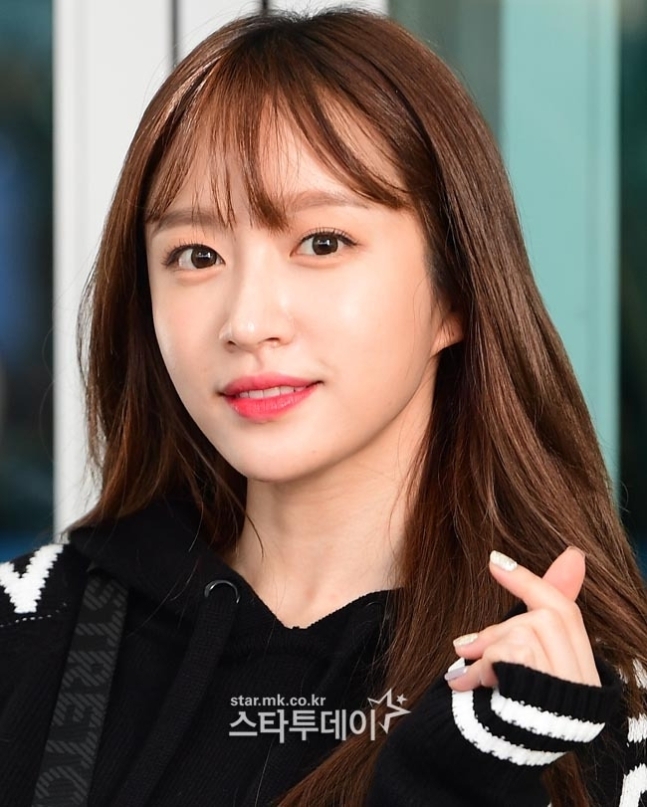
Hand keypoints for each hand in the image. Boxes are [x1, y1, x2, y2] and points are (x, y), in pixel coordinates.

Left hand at [445, 547, 600, 690]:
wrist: (486, 761)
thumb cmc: (508, 704)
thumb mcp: (524, 656)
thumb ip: (542, 609)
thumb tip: (574, 554)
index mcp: (581, 673)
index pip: (565, 612)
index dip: (532, 581)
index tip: (495, 560)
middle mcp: (580, 685)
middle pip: (545, 617)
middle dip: (501, 626)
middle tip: (465, 644)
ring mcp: (562, 695)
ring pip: (525, 634)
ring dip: (486, 648)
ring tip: (463, 668)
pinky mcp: (536, 701)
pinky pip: (510, 658)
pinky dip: (481, 666)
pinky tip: (463, 682)